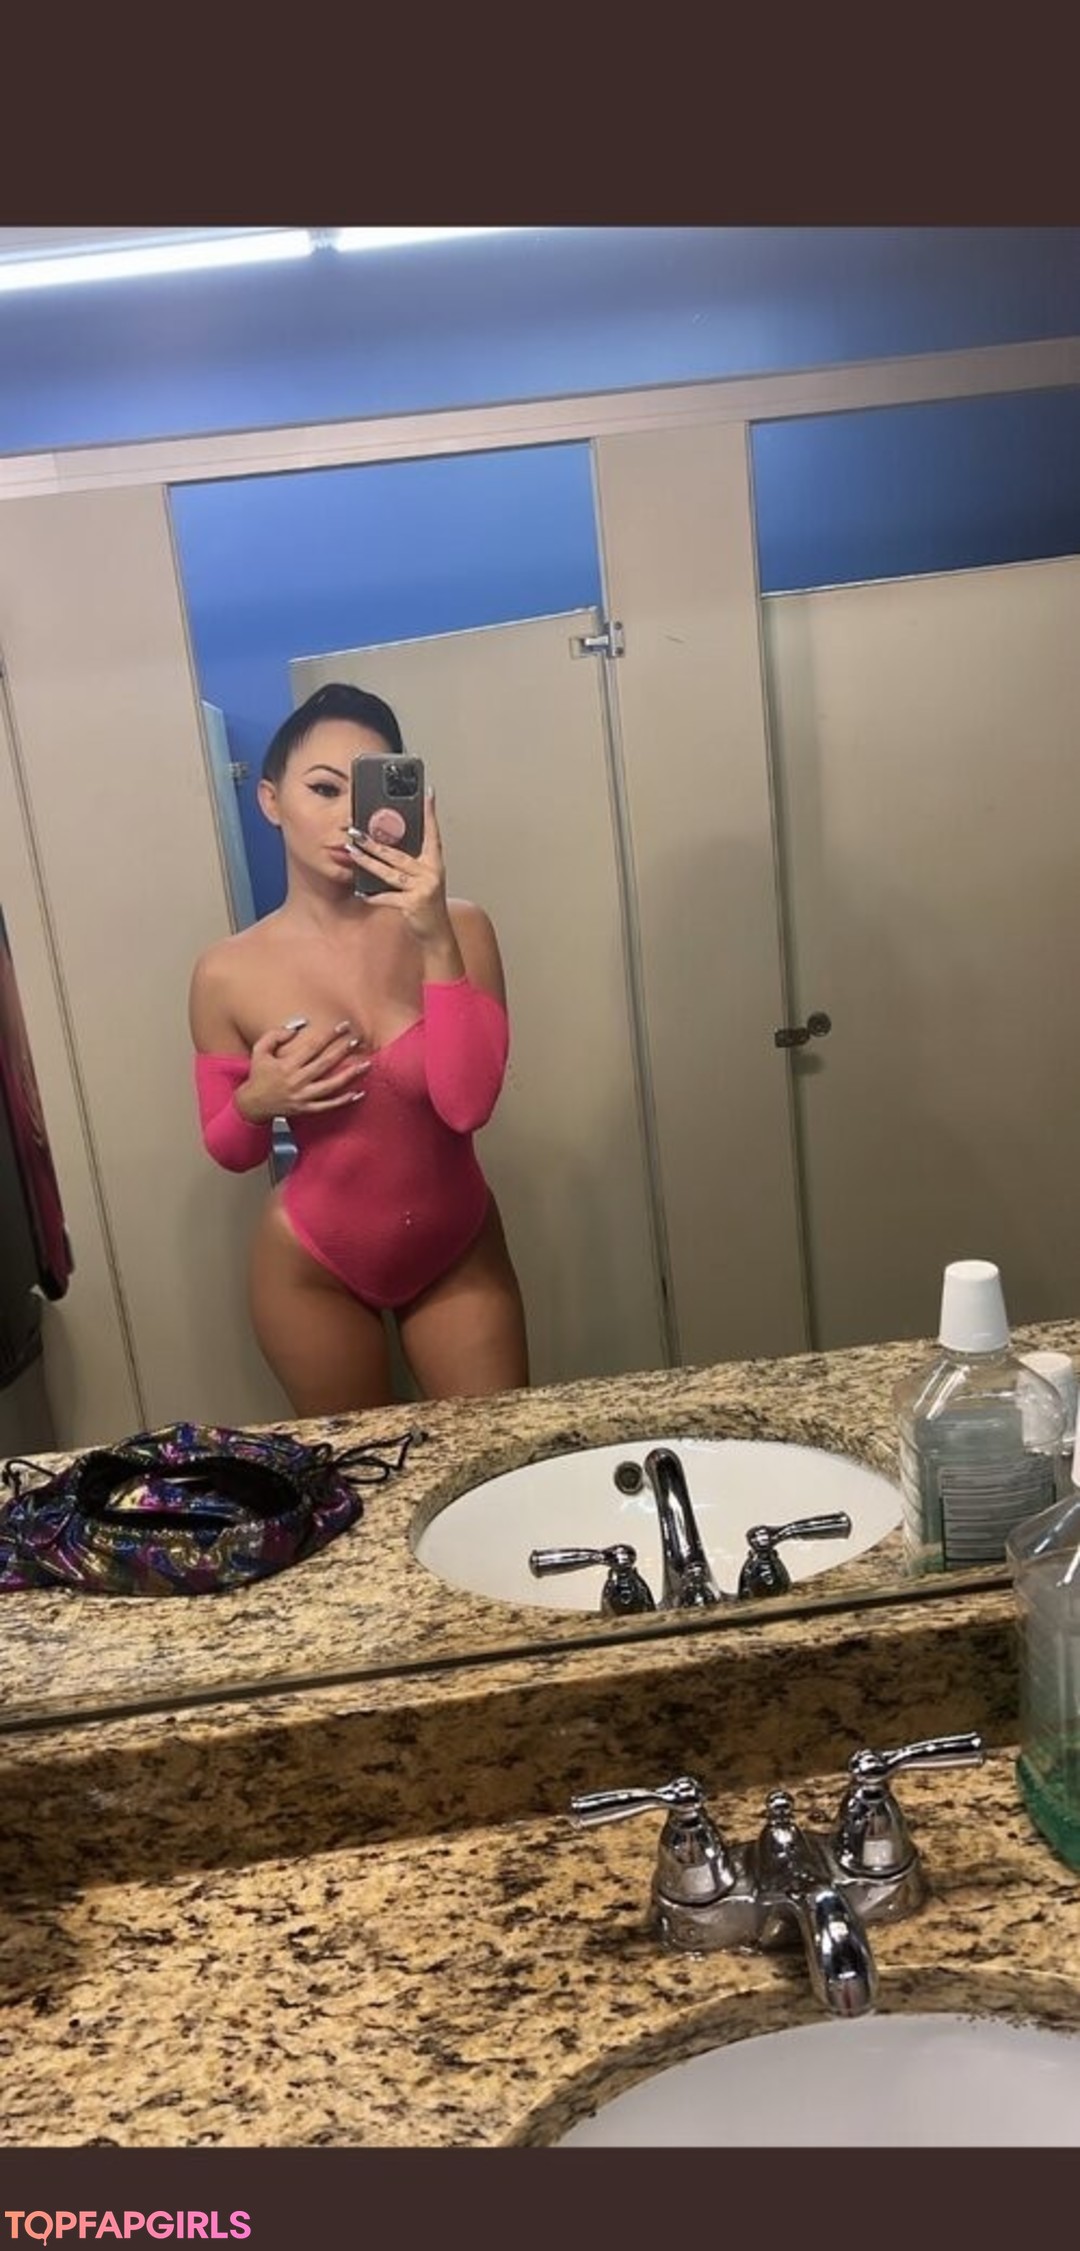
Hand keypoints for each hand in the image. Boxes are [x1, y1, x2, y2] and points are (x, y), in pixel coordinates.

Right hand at [235, 1019, 370, 1124]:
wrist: (252, 1104)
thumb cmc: (258, 1074)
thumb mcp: (260, 1050)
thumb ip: (276, 1035)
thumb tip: (298, 1025)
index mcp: (286, 1065)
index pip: (312, 1047)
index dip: (329, 1035)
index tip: (343, 1026)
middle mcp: (296, 1081)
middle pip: (325, 1064)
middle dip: (342, 1051)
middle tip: (357, 1040)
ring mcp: (302, 1097)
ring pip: (330, 1086)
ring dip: (350, 1076)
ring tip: (366, 1065)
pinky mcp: (306, 1109)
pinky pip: (328, 1106)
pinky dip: (344, 1101)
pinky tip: (358, 1093)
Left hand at [346, 789, 453, 948]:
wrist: (437, 934)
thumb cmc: (427, 905)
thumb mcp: (424, 881)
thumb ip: (411, 865)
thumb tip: (385, 848)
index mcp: (435, 863)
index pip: (432, 833)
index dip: (430, 814)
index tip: (428, 793)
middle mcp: (432, 872)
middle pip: (398, 853)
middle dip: (374, 842)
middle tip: (356, 831)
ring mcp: (424, 887)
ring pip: (389, 872)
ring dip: (368, 862)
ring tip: (352, 852)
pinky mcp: (414, 903)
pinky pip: (387, 897)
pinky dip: (373, 896)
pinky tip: (362, 893)